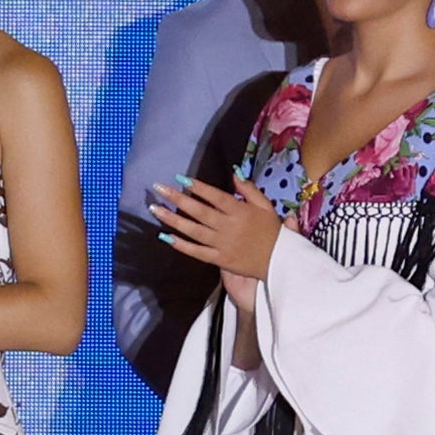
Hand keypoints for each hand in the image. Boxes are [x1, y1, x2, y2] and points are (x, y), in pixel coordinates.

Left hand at [150, 175, 286, 282]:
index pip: (216, 197)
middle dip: (177, 199)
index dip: (198, 187)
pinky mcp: (219, 259)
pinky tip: (165, 236)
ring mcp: (222, 244)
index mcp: (240, 211)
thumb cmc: (272, 231)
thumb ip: (249, 190)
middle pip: (199, 211)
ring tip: (154, 208)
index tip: (180, 178)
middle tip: (158, 188)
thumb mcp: (266, 206)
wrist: (280, 261)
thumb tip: (233, 173)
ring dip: (172, 219)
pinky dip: (180, 244)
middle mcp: (229, 227)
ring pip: (193, 230)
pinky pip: (196, 251)